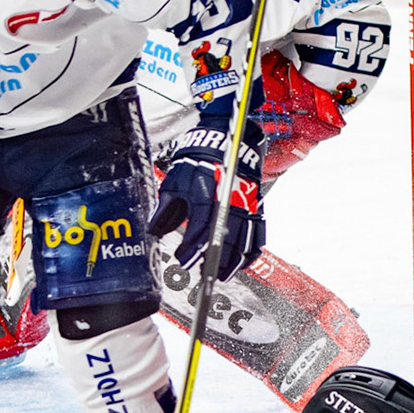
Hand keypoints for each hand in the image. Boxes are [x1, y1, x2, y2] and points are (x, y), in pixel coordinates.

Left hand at [147, 121, 264, 279]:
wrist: (224, 138)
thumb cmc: (197, 158)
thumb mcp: (175, 179)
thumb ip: (166, 208)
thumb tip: (155, 230)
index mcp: (207, 193)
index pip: (200, 229)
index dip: (191, 248)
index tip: (183, 260)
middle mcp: (229, 200)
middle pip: (224, 239)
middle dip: (213, 260)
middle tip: (202, 273)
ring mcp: (246, 204)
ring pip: (243, 240)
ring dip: (233, 261)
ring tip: (222, 274)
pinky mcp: (256, 205)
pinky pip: (258, 233)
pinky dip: (251, 250)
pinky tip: (242, 262)